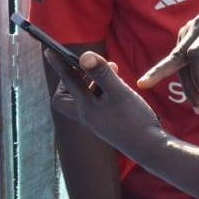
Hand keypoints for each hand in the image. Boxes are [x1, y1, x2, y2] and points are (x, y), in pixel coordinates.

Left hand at [45, 51, 161, 150]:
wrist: (149, 148)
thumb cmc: (134, 121)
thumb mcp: (119, 92)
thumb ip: (102, 74)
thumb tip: (84, 55)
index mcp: (85, 108)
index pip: (67, 81)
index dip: (59, 64)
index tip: (49, 50)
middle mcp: (86, 116)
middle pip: (65, 98)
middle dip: (70, 80)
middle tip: (84, 68)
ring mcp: (96, 122)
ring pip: (82, 101)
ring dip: (90, 84)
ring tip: (110, 71)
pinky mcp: (106, 125)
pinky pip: (95, 106)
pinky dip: (101, 93)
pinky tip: (116, 88)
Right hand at [137, 14, 198, 112]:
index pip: (196, 53)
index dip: (197, 75)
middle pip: (178, 54)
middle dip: (162, 73)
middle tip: (143, 84)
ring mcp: (190, 29)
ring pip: (179, 61)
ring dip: (186, 86)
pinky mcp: (187, 36)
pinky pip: (181, 59)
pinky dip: (187, 79)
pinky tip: (196, 97)